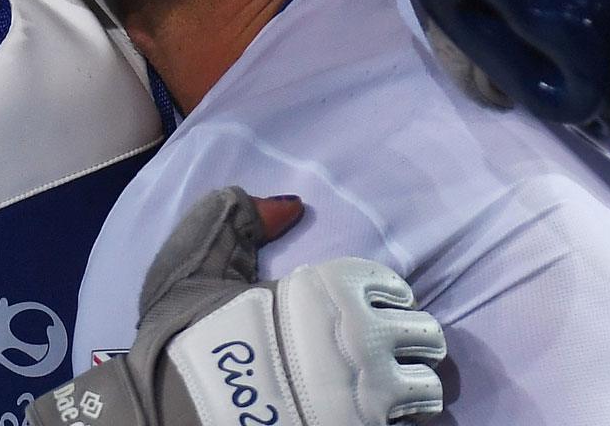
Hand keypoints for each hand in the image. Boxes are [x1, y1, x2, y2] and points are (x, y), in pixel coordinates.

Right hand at [28, 187, 444, 425]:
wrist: (181, 412)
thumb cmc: (186, 340)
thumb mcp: (196, 262)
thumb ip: (238, 221)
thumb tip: (290, 204)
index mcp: (329, 284)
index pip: (392, 286)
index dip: (383, 299)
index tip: (369, 312)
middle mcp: (363, 333)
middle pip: (426, 334)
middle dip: (410, 343)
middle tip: (385, 355)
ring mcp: (373, 391)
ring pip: (428, 387)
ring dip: (413, 389)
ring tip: (388, 396)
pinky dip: (399, 424)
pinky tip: (374, 422)